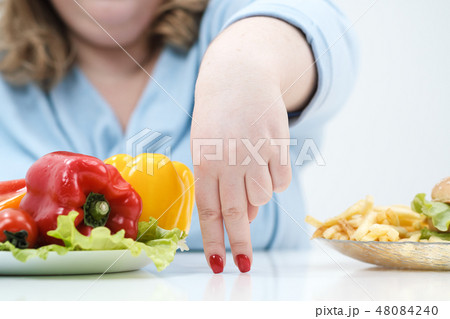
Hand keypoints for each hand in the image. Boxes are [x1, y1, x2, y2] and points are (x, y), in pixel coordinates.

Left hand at [191, 17, 315, 272]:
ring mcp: (255, 153)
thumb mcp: (207, 147)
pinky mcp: (278, 144)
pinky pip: (282, 180)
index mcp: (205, 162)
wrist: (239, 76)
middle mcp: (229, 161)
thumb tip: (247, 217)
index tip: (219, 265)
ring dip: (258, 196)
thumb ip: (221, 182)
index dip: (215, 241)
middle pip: (237, 213)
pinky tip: (267, 161)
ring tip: (251, 173)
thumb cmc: (218, 117)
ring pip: (263, 197)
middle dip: (240, 242)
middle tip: (244, 264)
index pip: (209, 211)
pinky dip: (277, 179)